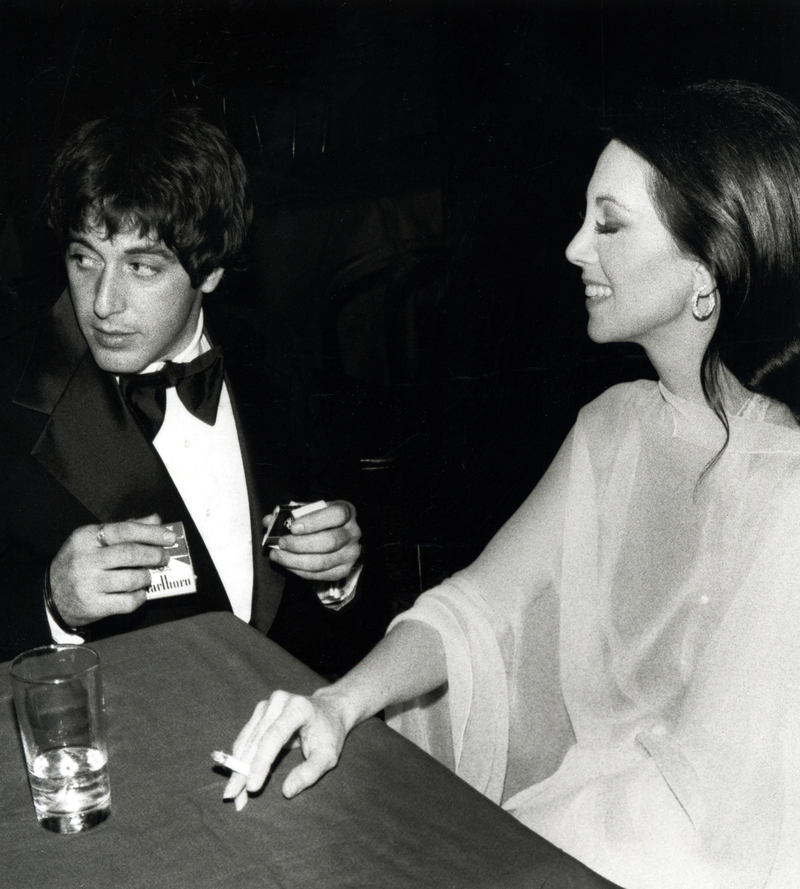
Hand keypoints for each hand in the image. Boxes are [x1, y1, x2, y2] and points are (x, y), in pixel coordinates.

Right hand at [49, 514, 175, 626]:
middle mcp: (85, 560)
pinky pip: (128, 602)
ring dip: (147, 577)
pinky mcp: (93, 606)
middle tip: (164, 558)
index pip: (125, 530)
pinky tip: (140, 592)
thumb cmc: (79, 563)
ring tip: (147, 576)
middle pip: (130, 554)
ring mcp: (88, 584)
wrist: (50, 596)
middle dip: (154, 555)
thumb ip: (125, 528)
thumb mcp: (94, 540)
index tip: (170, 537)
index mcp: (85, 538)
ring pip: (132, 579)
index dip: (152, 533)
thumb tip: (156, 519)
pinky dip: (140, 596)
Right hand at [223, 687, 350, 810]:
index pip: (274, 736)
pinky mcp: (259, 711)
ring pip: (247, 740)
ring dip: (237, 768)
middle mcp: (279, 701)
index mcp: (298, 708)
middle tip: (232, 797)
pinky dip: (239, 759)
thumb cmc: (329, 734)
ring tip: (233, 794)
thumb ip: (310, 772)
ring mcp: (267, 704)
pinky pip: (246, 737)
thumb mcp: (328, 756)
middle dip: (243, 770)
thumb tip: (286, 791)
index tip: (252, 788)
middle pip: (256, 739)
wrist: (328, 710)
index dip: (261, 762)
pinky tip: (236, 777)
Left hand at [265, 500, 360, 581]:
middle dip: (300, 544)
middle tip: (281, 543)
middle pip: (329, 542)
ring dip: (294, 561)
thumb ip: (290, 513)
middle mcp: (352, 533)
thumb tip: (268, 520)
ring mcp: (350, 554)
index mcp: (347, 511)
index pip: (336, 515)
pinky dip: (299, 570)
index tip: (293, 527)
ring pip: (321, 562)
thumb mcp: (311, 510)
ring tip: (277, 555)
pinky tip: (287, 563)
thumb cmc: (322, 520)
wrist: (339, 535)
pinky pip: (319, 575)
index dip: (314, 521)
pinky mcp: (343, 570)